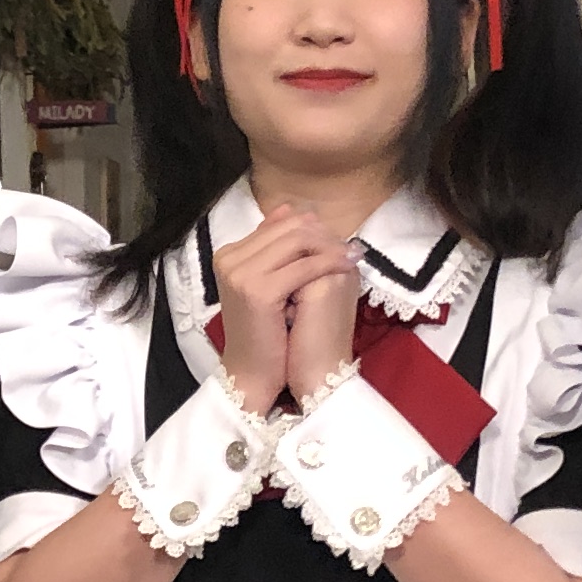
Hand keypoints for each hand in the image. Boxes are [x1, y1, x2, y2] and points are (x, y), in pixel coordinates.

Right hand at [214, 206, 354, 409]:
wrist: (254, 372)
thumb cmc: (266, 331)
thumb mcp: (269, 281)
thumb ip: (274, 246)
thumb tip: (289, 208)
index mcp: (228, 254)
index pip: (277, 224)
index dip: (311, 228)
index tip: (337, 238)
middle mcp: (229, 258)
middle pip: (287, 228)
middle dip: (323, 234)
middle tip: (349, 244)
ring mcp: (240, 273)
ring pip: (297, 242)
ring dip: (330, 246)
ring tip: (352, 254)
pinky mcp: (258, 290)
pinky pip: (303, 267)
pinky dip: (329, 263)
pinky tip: (347, 266)